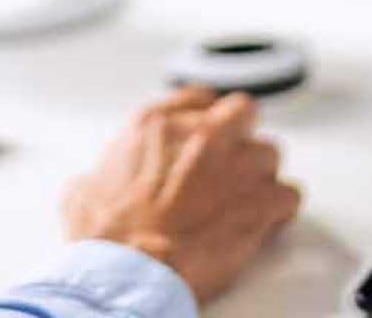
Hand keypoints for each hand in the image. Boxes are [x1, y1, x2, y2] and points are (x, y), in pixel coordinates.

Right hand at [63, 87, 300, 303]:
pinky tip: (267, 221)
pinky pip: (288, 196)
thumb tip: (94, 184)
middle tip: (232, 161)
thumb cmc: (108, 237)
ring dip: (259, 175)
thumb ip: (103, 173)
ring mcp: (236, 164)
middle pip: (242, 111)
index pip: (199, 98)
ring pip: (269, 153)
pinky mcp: (261, 201)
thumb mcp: (83, 190)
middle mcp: (201, 134)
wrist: (130, 271)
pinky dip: (279, 210)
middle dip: (240, 134)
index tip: (206, 133)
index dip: (205, 119)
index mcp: (157, 124)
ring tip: (246, 199)